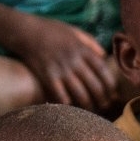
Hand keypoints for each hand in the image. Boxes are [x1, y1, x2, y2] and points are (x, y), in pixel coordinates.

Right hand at [4, 14, 118, 110]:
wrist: (26, 31)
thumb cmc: (52, 30)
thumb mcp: (75, 31)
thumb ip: (91, 43)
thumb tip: (104, 56)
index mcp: (83, 50)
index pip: (103, 70)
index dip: (110, 84)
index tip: (113, 92)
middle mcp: (74, 61)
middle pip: (94, 85)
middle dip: (102, 98)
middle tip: (105, 105)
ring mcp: (61, 70)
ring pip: (80, 93)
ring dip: (89, 105)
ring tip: (92, 110)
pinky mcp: (47, 77)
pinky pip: (60, 95)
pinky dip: (68, 104)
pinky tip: (72, 108)